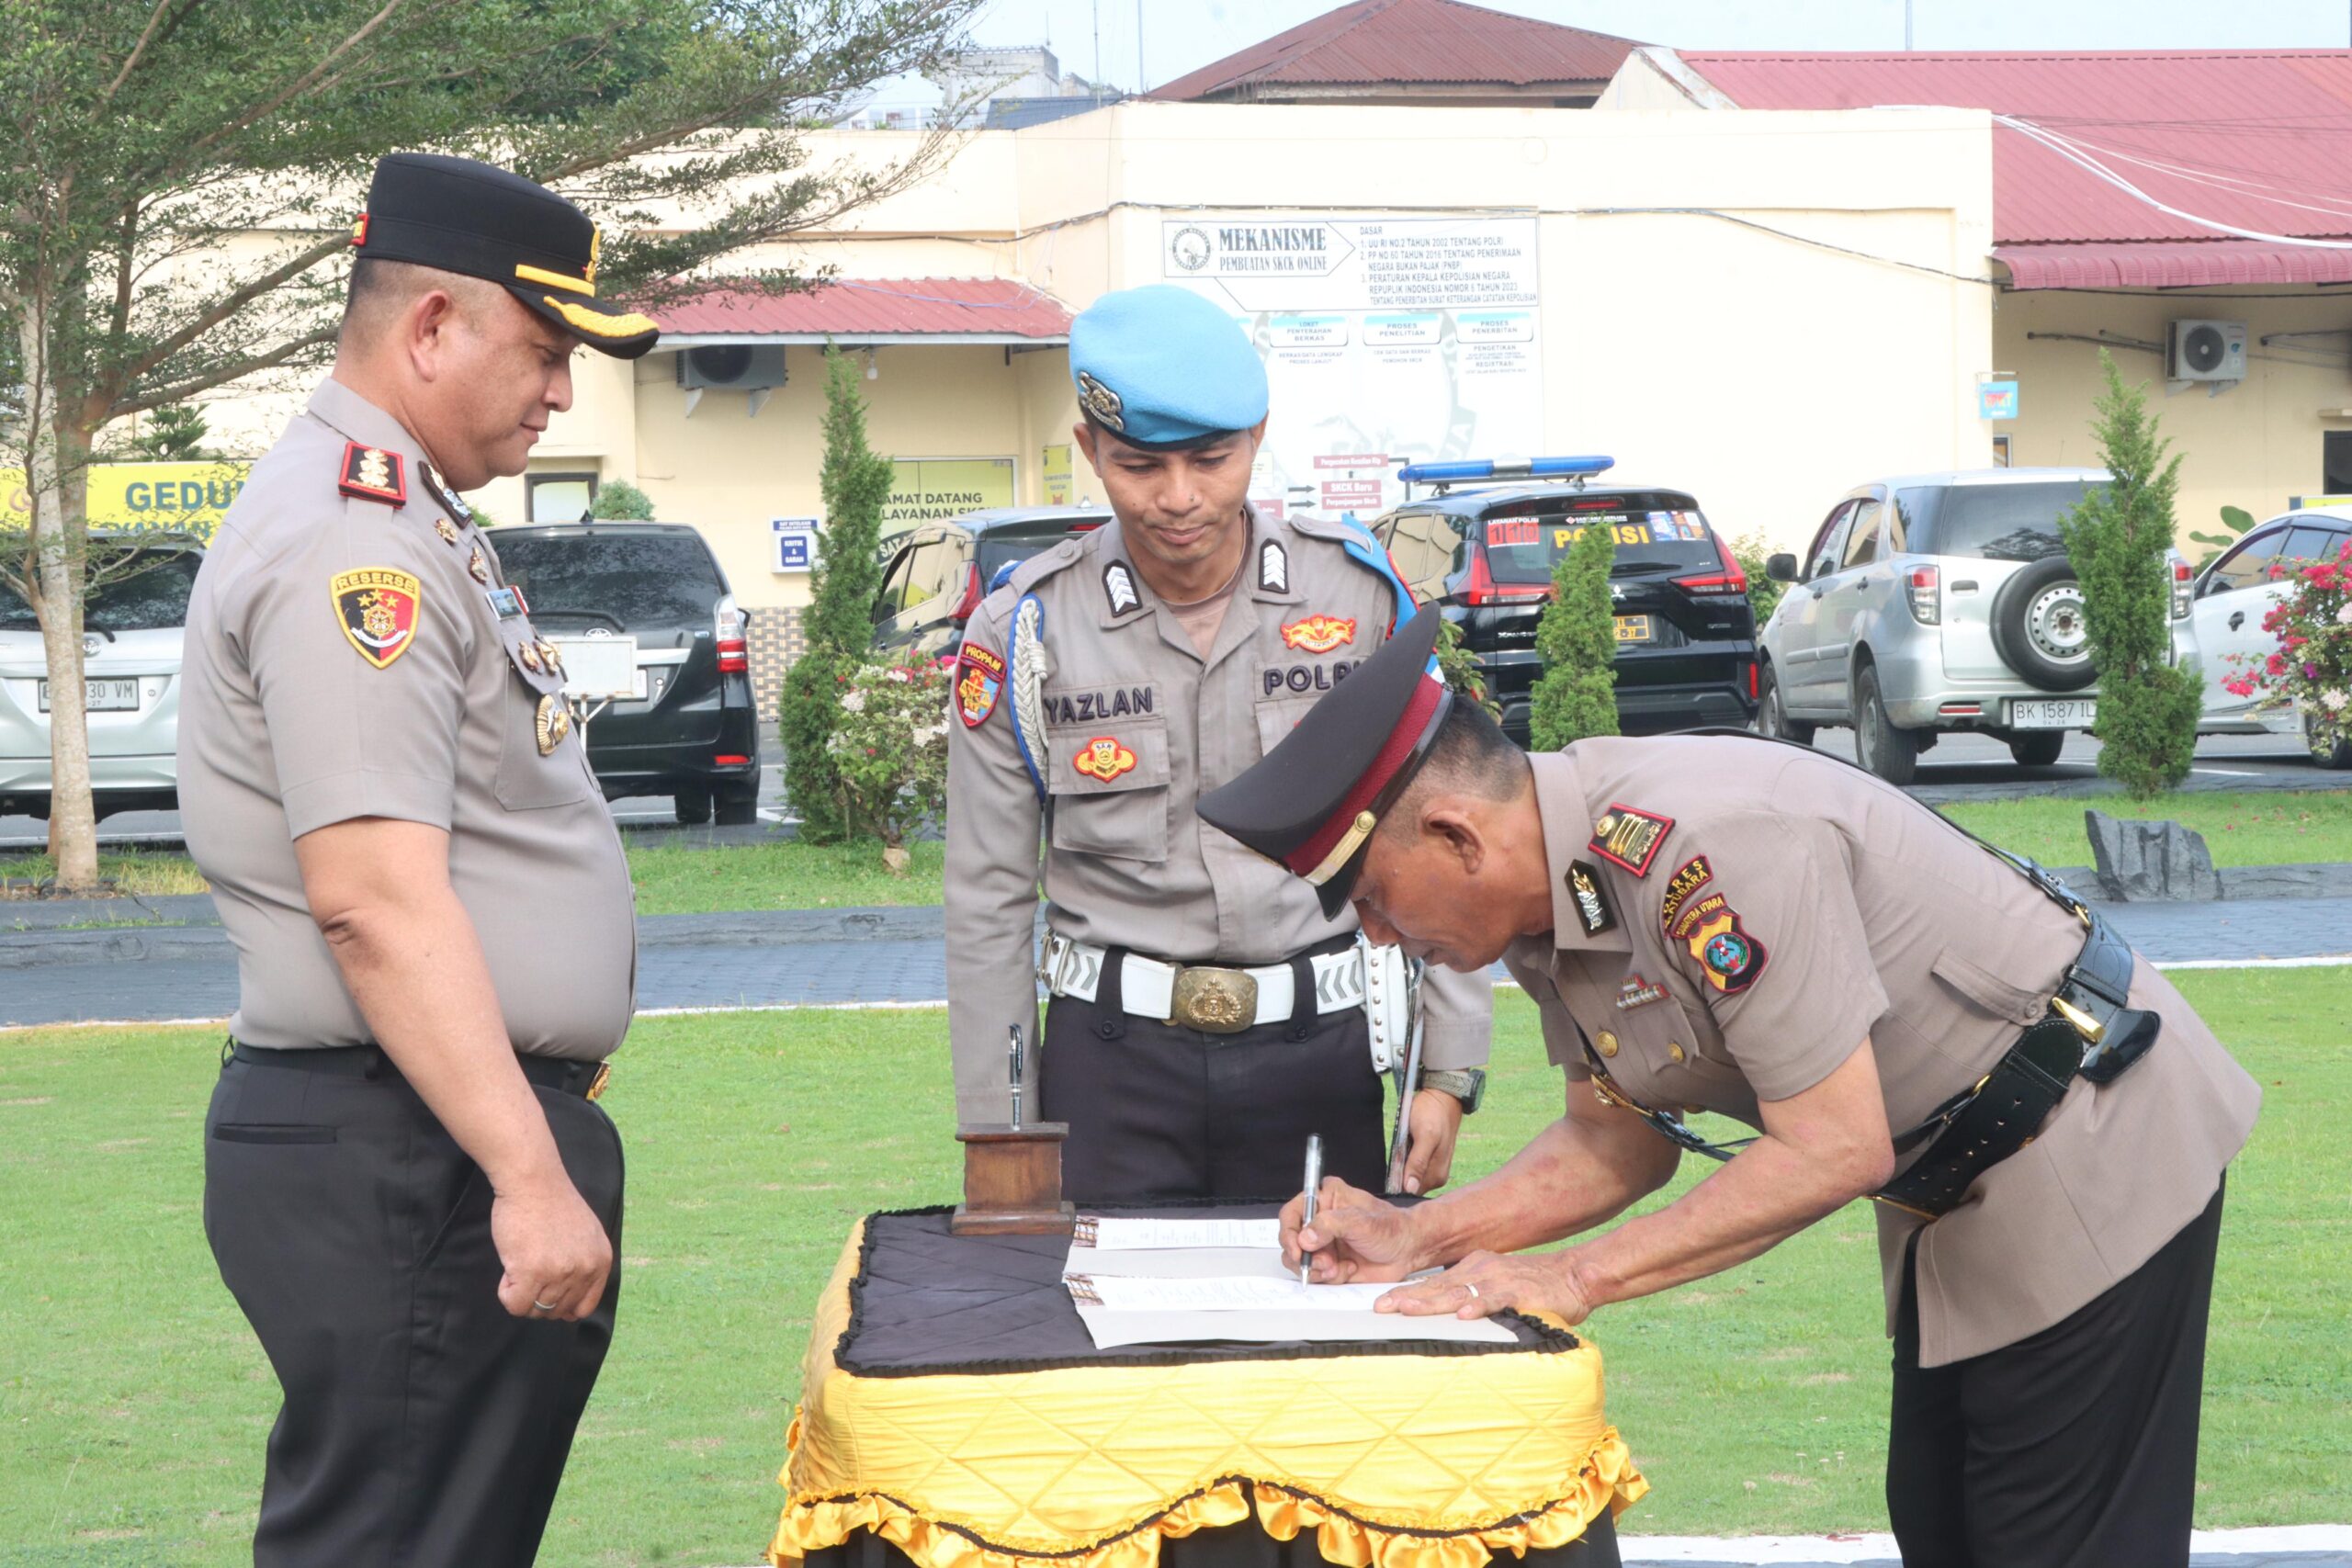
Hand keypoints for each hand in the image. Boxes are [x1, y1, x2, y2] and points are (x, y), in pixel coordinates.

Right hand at [491, 1172, 612, 1321]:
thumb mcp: (586, 1236)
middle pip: (556, 1311)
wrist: (533, 1180)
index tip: (547, 1290)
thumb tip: (573, 1311)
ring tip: (519, 1263)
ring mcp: (559, 1273)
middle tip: (528, 1269)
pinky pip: (516, 1305)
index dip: (562, 1305)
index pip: (584, 1307)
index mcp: (600, 1262)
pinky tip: (509, 1268)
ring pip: (535, 1310)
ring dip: (521, 1292)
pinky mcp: (531, 1272)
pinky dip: (507, 1293)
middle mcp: (584, 1270)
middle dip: (538, 1297)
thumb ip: (584, 1267)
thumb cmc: (552, 1203)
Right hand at [1280, 1176, 1421, 1284]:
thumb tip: (1305, 1237)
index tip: (1297, 1249)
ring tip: (1338, 1268)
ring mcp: (1323, 1243)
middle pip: (1291, 1241)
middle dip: (1306, 1257)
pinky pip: (1316, 1275)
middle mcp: (1320, 1221)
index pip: (1291, 1213)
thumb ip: (1330, 1224)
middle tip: (1326, 1263)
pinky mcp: (1329, 1263)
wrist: (1408, 1251)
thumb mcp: (1360, 1221)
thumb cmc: (1391, 1228)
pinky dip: (1329, 1277)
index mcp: (1325, 1199)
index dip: (1289, 1233)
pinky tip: (1348, 1269)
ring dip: (1317, 1269)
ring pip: (1301, 1261)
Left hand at [1376, 1249, 1594, 1324]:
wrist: (1572, 1276)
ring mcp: (1498, 1280)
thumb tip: (1445, 1317)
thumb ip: (1471, 1298)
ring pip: (1459, 1291)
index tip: (1381, 1303)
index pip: (1432, 1282)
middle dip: (1408, 1297)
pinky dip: (1479, 1307)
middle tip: (1382, 1307)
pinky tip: (1464, 1316)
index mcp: (1472, 1269)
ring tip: (1409, 1309)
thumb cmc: (1532, 1286)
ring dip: (1432, 1301)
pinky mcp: (1519, 1292)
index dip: (1406, 1292)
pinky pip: (1496, 1300)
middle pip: (1437, 1286)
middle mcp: (1480, 1270)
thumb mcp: (1494, 1288)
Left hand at [1399, 1088, 1462, 1194]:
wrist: (1442, 1097)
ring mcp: (1433, 1169)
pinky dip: (1403, 1162)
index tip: (1387, 1174)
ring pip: (1409, 1178)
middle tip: (1393, 1158)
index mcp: (1436, 1176)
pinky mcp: (1428, 1160)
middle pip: (1409, 1187)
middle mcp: (1436, 1178)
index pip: (1410, 1193)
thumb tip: (1410, 1188)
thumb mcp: (1425, 1136)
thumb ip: (1418, 1162)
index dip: (1396, 1186)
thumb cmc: (1433, 1114)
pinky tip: (1402, 1152)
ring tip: (1399, 1151)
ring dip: (1400, 1169)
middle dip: (1397, 1177)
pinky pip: (1411, 1168)